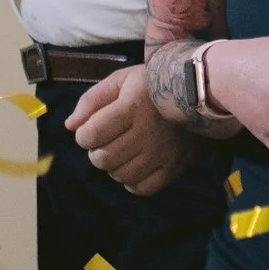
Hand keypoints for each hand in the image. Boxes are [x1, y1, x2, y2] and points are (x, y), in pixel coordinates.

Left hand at [68, 61, 198, 195]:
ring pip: (120, 175)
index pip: (91, 134)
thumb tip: (70, 126)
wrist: (198, 94)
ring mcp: (162, 154)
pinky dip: (132, 181)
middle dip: (97, 151)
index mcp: (132, 108)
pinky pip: (143, 188)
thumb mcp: (121, 80)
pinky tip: (135, 164)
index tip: (91, 129)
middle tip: (107, 140)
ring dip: (114, 165)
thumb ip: (91, 100)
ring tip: (123, 150)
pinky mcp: (173, 168)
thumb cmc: (152, 86)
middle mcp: (147, 133)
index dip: (83, 135)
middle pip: (103, 159)